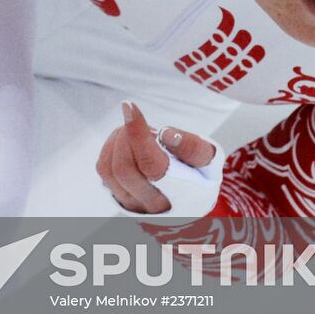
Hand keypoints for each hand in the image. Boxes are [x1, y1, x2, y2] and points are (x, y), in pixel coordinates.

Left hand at [96, 101, 218, 214]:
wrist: (192, 201)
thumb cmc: (202, 176)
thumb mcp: (210, 160)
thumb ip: (193, 147)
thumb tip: (166, 134)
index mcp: (182, 195)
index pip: (152, 166)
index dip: (138, 135)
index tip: (131, 107)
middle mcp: (154, 206)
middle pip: (124, 169)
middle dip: (128, 135)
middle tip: (144, 122)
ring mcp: (133, 206)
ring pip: (109, 170)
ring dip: (118, 140)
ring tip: (136, 130)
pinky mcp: (119, 199)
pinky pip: (103, 171)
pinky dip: (110, 148)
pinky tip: (127, 142)